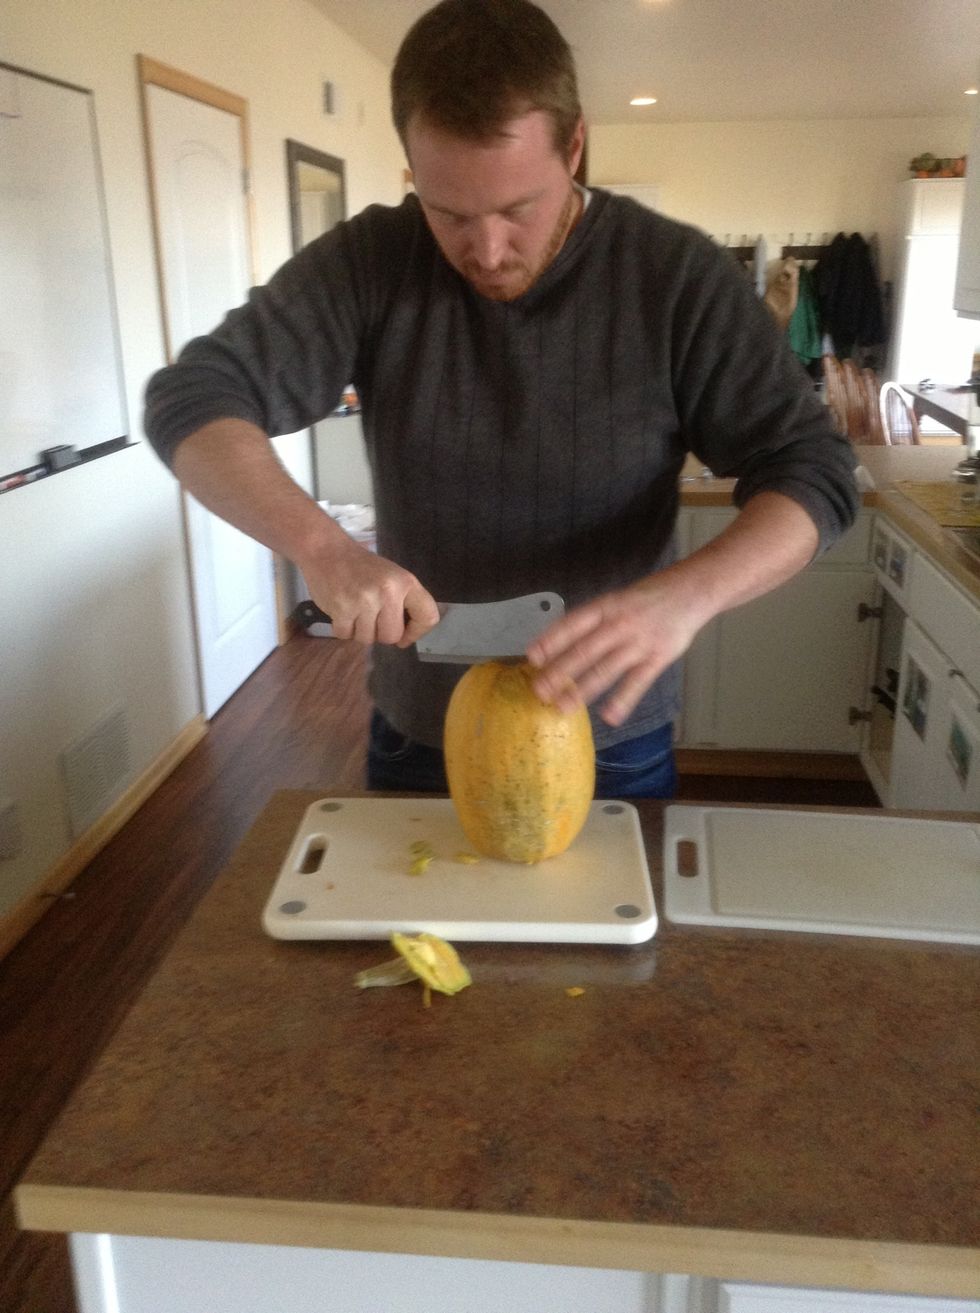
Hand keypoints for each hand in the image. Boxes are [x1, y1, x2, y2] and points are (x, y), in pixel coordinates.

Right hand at [301, 537, 439, 646]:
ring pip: (367, 639)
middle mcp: (388, 592)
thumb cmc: (361, 566)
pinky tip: (341, 610)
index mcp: (406, 582)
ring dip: (359, 631)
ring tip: (354, 610)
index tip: (405, 636)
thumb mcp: (391, 576)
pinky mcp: (342, 609)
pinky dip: (342, 628)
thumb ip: (403, 602)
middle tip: (370, 618)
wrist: (326, 550)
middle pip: (392, 636)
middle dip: (380, 633)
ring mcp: (364, 601)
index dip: (416, 632)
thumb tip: (406, 636)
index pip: (427, 617)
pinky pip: (346, 636)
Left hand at [526, 571, 705, 725]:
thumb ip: (595, 621)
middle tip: (539, 691)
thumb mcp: (618, 599)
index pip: (572, 625)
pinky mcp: (658, 658)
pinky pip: (637, 682)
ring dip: (582, 689)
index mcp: (606, 607)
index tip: (532, 657)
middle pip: (584, 651)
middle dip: (559, 672)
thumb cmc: (650, 597)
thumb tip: (564, 643)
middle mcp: (619, 624)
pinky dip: (623, 700)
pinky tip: (609, 717)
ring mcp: (638, 642)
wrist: (691, 591)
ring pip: (605, 669)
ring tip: (563, 707)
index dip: (551, 641)